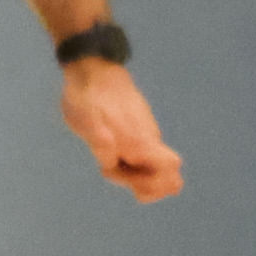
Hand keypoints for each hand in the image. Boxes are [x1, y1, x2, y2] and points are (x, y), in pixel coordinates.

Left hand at [60, 57, 184, 200]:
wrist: (93, 70)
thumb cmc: (87, 97)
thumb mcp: (85, 121)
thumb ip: (99, 142)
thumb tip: (111, 161)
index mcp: (140, 141)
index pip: (171, 171)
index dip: (152, 186)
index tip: (123, 178)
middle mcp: (149, 140)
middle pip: (169, 175)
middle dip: (147, 185)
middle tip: (116, 173)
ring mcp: (146, 134)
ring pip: (154, 167)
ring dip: (135, 174)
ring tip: (108, 161)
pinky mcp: (138, 130)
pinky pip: (143, 155)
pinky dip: (130, 162)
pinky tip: (108, 150)